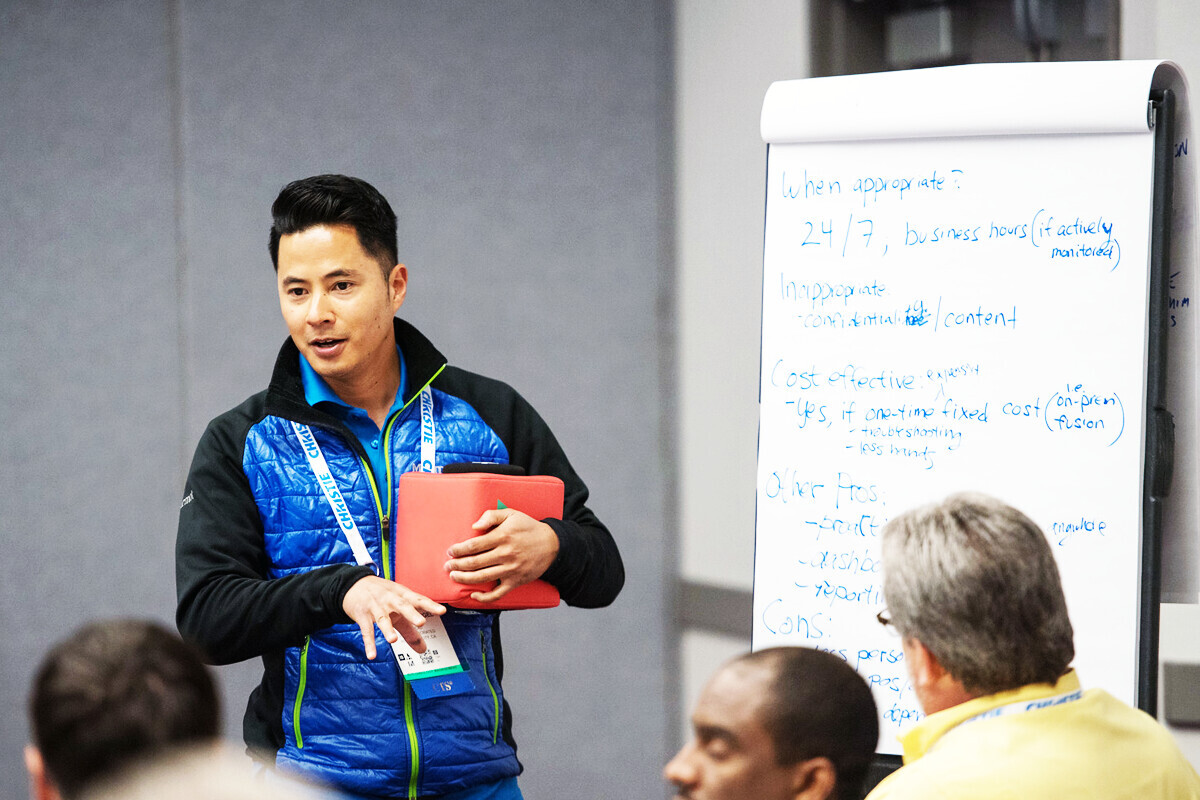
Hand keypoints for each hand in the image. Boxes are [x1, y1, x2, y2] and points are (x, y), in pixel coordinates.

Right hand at [342, 576, 445, 659]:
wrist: (355, 585)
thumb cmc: (382, 596)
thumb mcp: (397, 609)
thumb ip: (411, 630)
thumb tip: (424, 650)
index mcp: (402, 595)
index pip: (418, 600)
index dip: (430, 605)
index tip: (442, 611)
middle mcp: (390, 599)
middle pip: (402, 605)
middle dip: (411, 613)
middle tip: (421, 622)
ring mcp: (375, 606)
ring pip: (382, 618)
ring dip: (387, 629)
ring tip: (393, 640)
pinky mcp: (362, 615)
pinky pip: (366, 630)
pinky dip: (369, 643)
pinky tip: (372, 654)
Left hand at [444, 508, 559, 602]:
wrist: (552, 544)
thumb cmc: (528, 528)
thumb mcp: (512, 514)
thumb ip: (491, 515)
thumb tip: (474, 526)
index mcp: (503, 536)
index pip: (474, 545)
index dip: (459, 549)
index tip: (450, 551)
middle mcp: (506, 554)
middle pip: (474, 563)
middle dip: (457, 565)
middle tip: (447, 566)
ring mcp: (510, 570)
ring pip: (482, 578)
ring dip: (464, 579)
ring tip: (453, 576)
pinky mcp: (515, 581)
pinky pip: (498, 594)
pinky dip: (484, 598)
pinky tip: (473, 595)